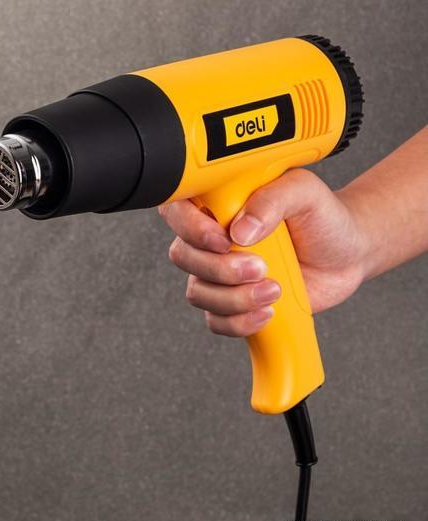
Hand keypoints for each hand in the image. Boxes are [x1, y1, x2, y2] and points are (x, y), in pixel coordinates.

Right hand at [159, 169, 367, 336]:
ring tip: (274, 290)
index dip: (189, 227)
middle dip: (220, 269)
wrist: (347, 256)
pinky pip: (215, 320)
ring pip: (198, 292)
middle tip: (261, 267)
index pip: (178, 210)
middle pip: (184, 257)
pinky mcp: (233, 303)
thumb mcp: (304, 193)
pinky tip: (267, 311)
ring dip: (234, 298)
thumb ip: (272, 200)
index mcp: (220, 204)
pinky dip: (239, 322)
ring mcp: (221, 273)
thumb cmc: (323, 218)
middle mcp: (213, 239)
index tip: (224, 240)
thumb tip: (241, 231)